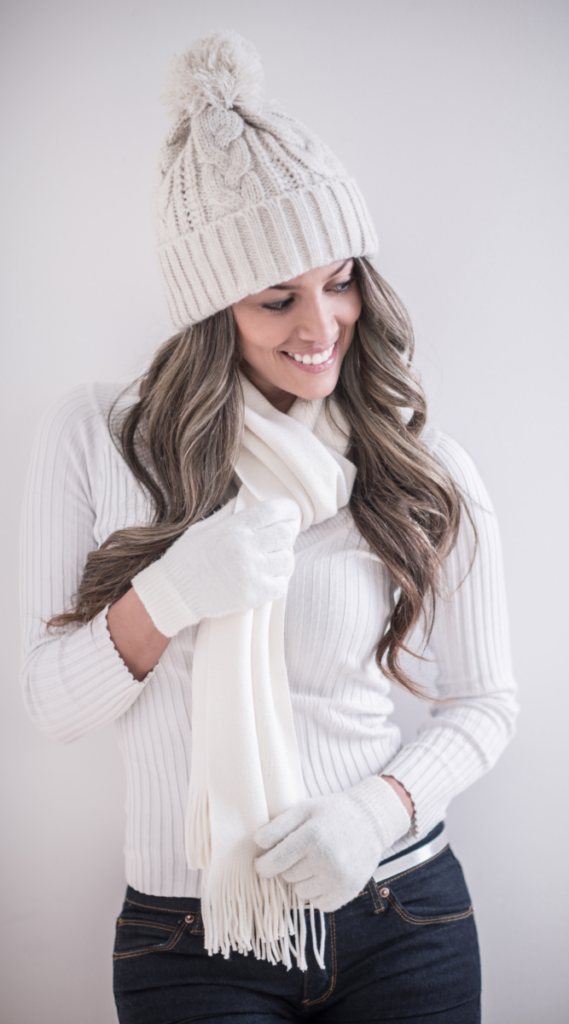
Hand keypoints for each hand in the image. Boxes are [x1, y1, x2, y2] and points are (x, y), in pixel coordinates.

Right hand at [132, 497, 300, 636]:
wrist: (174, 593)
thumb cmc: (186, 558)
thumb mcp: (203, 528)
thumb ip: (229, 514)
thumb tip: (247, 500)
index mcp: (234, 528)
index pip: (273, 510)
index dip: (288, 510)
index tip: (291, 514)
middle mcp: (245, 548)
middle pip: (285, 534)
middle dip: (286, 535)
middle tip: (278, 540)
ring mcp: (251, 572)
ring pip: (287, 560)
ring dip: (283, 559)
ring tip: (272, 561)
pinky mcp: (253, 595)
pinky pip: (281, 585)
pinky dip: (278, 581)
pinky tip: (267, 579)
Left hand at [254, 776, 411, 911]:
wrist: (371, 821)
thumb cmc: (332, 813)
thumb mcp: (304, 808)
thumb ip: (278, 825)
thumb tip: (257, 843)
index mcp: (313, 836)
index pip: (274, 863)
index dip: (263, 865)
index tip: (262, 862)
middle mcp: (327, 860)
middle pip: (287, 877)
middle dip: (288, 867)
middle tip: (301, 853)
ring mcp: (339, 879)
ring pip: (300, 893)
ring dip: (302, 881)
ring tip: (315, 862)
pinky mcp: (347, 893)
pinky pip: (318, 904)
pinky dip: (317, 893)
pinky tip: (325, 875)